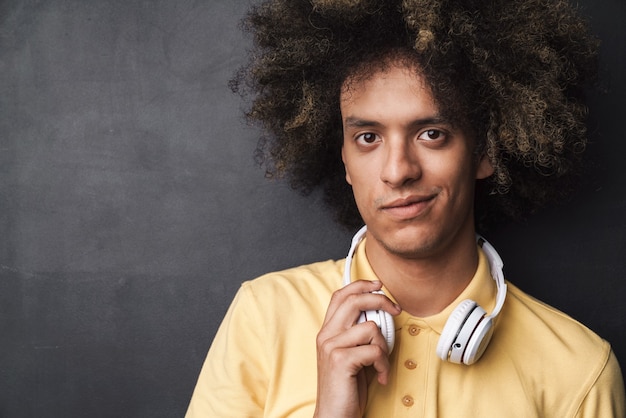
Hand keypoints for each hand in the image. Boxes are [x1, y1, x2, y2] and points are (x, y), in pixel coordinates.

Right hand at [313, 280, 400, 417]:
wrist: (334, 416)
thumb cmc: (346, 388)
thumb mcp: (352, 355)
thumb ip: (359, 334)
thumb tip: (380, 315)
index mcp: (327, 331)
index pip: (340, 295)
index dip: (360, 285)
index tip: (379, 286)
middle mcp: (326, 335)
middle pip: (354, 301)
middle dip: (381, 301)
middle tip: (396, 310)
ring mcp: (331, 347)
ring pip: (370, 327)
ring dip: (384, 346)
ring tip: (381, 364)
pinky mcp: (341, 360)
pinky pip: (374, 350)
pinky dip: (383, 365)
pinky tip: (380, 376)